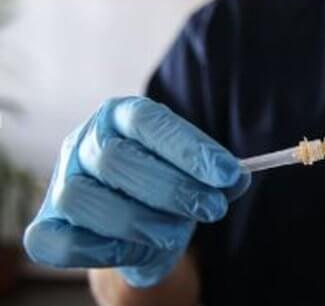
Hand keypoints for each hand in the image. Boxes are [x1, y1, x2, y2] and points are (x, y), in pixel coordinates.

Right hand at [23, 97, 249, 286]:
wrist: (135, 229)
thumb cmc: (167, 189)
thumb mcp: (197, 176)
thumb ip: (217, 176)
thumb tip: (237, 178)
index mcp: (119, 115)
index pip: (148, 122)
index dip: (189, 149)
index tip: (229, 175)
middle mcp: (84, 142)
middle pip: (116, 158)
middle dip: (172, 188)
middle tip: (212, 208)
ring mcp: (60, 183)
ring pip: (83, 198)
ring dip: (139, 221)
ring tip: (174, 233)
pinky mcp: (46, 228)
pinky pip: (59, 242)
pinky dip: (100, 250)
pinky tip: (134, 250)